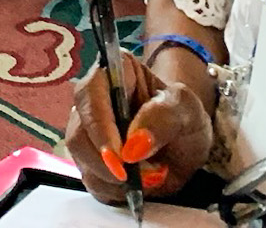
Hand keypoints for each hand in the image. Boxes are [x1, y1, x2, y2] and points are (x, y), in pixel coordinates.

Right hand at [63, 49, 213, 203]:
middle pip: (78, 133)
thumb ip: (163, 118)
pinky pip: (91, 182)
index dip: (99, 126)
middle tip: (143, 176)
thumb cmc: (185, 116)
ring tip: (149, 176)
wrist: (188, 145)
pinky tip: (137, 186)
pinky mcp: (91, 163)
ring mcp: (87, 133)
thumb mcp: (187, 110)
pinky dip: (115, 191)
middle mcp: (91, 101)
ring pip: (80, 160)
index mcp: (112, 73)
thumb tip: (133, 145)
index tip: (120, 156)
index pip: (90, 94)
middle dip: (108, 161)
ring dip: (115, 178)